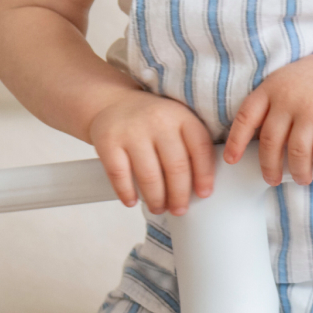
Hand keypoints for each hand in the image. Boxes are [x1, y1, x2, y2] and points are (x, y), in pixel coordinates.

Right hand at [86, 90, 215, 213]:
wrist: (113, 103)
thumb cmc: (152, 121)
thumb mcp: (178, 121)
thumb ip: (192, 144)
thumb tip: (203, 186)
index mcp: (182, 116)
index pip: (200, 148)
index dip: (204, 175)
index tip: (204, 194)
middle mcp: (158, 121)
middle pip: (176, 167)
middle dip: (179, 195)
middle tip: (179, 209)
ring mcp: (132, 131)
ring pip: (149, 175)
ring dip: (156, 199)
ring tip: (158, 208)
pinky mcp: (108, 141)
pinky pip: (120, 174)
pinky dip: (126, 192)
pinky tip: (132, 201)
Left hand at [224, 51, 312, 183]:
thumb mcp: (288, 81)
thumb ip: (273, 104)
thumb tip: (260, 142)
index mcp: (271, 88)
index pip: (245, 118)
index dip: (236, 142)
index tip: (232, 160)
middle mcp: (288, 98)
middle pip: (270, 142)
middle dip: (269, 167)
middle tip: (272, 178)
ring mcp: (312, 109)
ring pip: (297, 152)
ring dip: (298, 171)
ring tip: (301, 177)